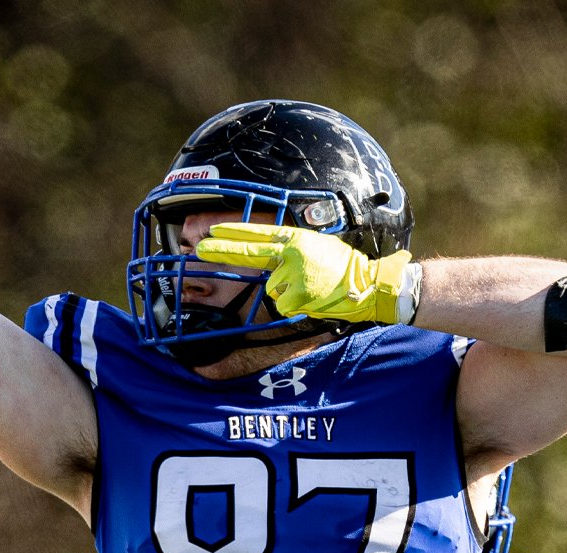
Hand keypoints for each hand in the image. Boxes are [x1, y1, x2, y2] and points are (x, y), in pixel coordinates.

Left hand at [195, 222, 418, 324]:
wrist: (366, 283)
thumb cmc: (342, 268)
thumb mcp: (315, 247)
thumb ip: (290, 250)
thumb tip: (267, 260)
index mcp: (295, 238)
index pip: (257, 234)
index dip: (233, 233)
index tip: (211, 232)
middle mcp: (291, 252)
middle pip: (249, 252)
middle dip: (222, 251)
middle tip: (200, 249)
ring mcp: (293, 273)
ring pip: (272, 289)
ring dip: (287, 293)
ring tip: (311, 289)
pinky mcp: (297, 294)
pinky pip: (282, 305)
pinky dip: (294, 307)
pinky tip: (311, 300)